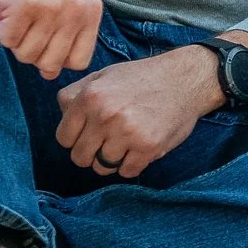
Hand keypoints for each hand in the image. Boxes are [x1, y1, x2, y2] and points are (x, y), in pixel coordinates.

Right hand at [0, 0, 102, 77]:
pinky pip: (5, 39)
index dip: (55, 56)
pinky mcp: (23, 6)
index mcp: (91, 10)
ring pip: (25, 54)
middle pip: (49, 63)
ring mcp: (50, 8)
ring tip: (16, 5)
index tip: (43, 35)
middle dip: (30, 49)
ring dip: (13, 35)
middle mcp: (75, 11)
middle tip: (25, 19)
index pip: (78, 61)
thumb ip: (62, 35)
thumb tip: (49, 75)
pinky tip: (4, 1)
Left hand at [54, 46, 218, 178]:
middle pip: (80, 157)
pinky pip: (126, 172)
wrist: (185, 79)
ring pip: (102, 167)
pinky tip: (140, 148)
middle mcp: (105, 116)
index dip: (75, 138)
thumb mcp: (103, 76)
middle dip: (91, 153)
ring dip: (112, 159)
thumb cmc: (141, 78)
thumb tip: (62, 117)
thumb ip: (75, 94)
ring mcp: (127, 133)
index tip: (89, 134)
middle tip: (108, 141)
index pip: (64, 138)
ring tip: (126, 142)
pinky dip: (132, 164)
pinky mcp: (148, 147)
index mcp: (90, 97)